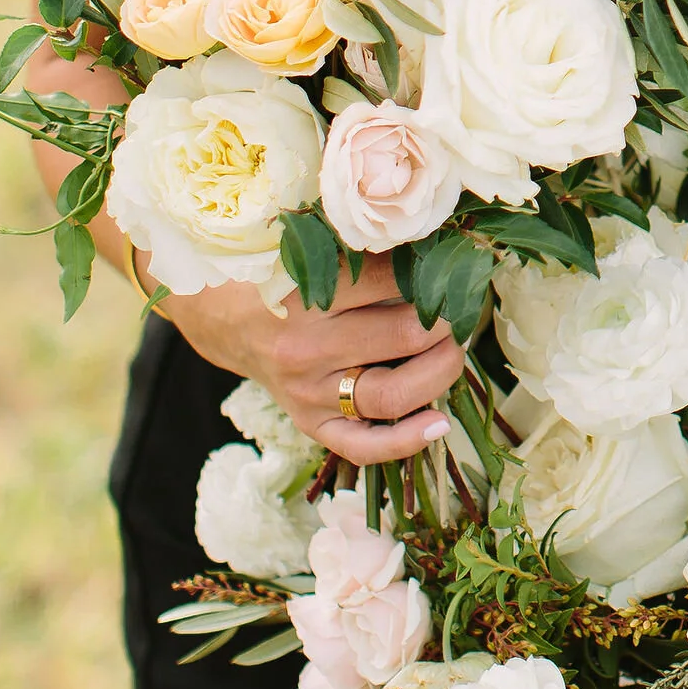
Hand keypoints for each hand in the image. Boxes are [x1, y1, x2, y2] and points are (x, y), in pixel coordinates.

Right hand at [159, 254, 466, 463]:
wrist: (225, 317)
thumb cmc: (279, 272)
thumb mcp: (313, 247)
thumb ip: (369, 248)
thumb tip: (439, 243)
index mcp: (308, 291)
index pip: (393, 280)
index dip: (436, 270)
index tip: (459, 266)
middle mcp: (308, 346)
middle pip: (403, 336)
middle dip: (447, 321)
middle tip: (462, 307)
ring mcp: (309, 391)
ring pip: (391, 394)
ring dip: (439, 371)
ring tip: (456, 349)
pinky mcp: (310, 422)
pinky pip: (361, 444)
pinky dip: (404, 441)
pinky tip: (439, 424)